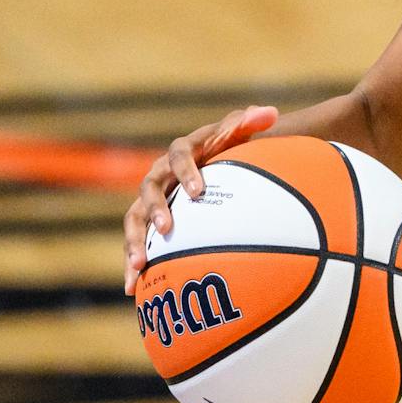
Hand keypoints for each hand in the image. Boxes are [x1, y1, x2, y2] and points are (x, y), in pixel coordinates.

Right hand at [122, 105, 277, 294]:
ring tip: (138, 266)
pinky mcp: (146, 223)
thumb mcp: (238, 134)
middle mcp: (159, 174)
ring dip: (134, 241)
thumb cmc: (227, 148)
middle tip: (167, 229)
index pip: (179, 155)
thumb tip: (270, 112)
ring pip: (134, 219)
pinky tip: (131, 289)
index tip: (199, 191)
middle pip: (149, 189)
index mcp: (181, 151)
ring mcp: (150, 200)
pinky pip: (134, 242)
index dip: (187, 172)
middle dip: (155, 209)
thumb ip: (251, 122)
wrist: (211, 164)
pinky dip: (131, 263)